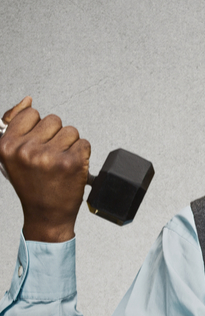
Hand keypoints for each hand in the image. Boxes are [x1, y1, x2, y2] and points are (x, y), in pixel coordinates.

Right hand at [0, 96, 90, 240]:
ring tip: (60, 163)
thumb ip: (15, 123)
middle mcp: (27, 150)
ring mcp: (50, 156)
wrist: (46, 216)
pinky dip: (82, 154)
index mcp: (8, 145)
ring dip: (70, 145)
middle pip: (53, 120)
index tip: (38, 144)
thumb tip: (27, 99)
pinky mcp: (72, 163)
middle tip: (50, 158)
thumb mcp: (12, 155)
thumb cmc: (31, 186)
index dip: (39, 129)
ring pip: (71, 130)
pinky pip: (84, 143)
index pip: (31, 113)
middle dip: (55, 136)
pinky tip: (71, 168)